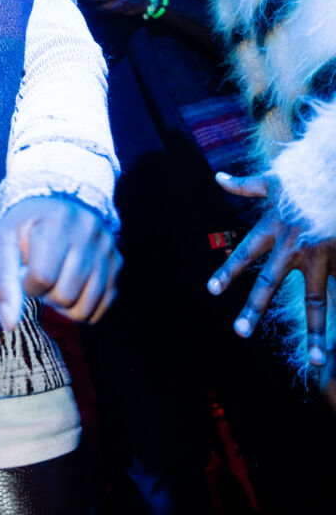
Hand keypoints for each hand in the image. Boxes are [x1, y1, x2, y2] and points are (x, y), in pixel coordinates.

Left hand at [0, 195, 120, 330]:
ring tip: (55, 282)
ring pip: (85, 306)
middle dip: (46, 295)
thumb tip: (10, 324)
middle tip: (40, 277)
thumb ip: (4, 281)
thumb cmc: (26, 227)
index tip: (24, 274)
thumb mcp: (5, 242)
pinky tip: (70, 288)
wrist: (59, 203)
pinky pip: (102, 307)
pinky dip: (82, 307)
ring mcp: (106, 248)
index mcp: (58, 222)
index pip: (43, 277)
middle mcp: (89, 232)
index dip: (28, 285)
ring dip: (63, 305)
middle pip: (65, 295)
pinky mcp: (117, 262)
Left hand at [208, 171, 335, 366]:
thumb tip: (218, 177)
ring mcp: (320, 257)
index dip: (227, 272)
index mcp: (273, 229)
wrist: (333, 173)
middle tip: (239, 332)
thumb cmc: (304, 178)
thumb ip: (244, 186)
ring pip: (317, 301)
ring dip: (317, 332)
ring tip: (318, 361)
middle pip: (270, 284)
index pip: (244, 254)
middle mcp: (293, 247)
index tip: (211, 291)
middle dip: (254, 308)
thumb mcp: (271, 180)